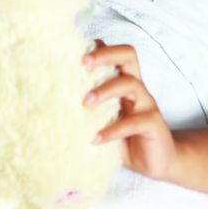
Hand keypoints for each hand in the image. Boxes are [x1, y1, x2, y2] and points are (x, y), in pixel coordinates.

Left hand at [83, 40, 176, 180]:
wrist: (158, 161)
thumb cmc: (127, 139)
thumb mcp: (105, 121)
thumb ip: (87, 113)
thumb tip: (49, 109)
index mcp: (125, 82)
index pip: (116, 54)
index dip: (99, 47)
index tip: (74, 51)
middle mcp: (138, 88)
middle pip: (128, 55)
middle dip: (105, 55)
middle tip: (83, 63)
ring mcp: (147, 104)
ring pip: (131, 84)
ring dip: (106, 90)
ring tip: (85, 103)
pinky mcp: (154, 124)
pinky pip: (135, 122)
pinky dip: (113, 130)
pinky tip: (96, 139)